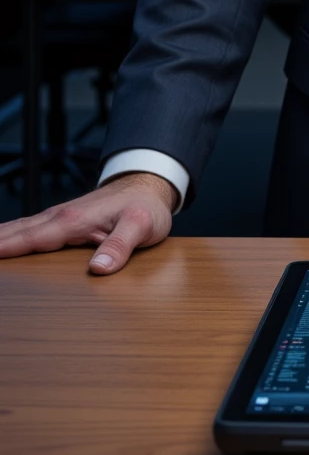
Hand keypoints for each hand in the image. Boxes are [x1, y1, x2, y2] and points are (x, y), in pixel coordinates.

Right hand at [0, 173, 176, 274]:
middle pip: (16, 233)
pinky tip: (2, 242)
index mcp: (73, 221)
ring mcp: (60, 217)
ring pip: (20, 229)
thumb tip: (99, 269)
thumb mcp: (141, 227)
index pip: (30, 239)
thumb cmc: (146, 206)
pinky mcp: (64, 221)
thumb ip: (121, 246)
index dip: (4, 249)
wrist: (149, 185)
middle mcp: (60, 217)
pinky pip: (30, 229)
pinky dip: (11, 235)